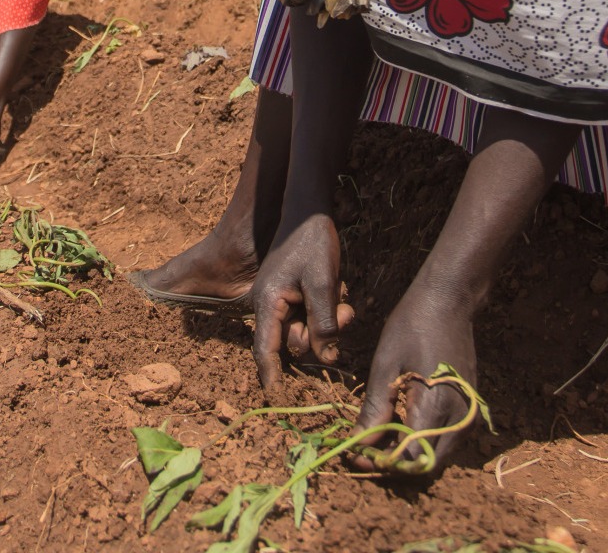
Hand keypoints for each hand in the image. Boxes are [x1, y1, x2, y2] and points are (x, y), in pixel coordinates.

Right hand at [250, 211, 346, 389]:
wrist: (310, 209)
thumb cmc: (312, 242)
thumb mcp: (322, 283)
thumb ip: (323, 322)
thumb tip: (326, 358)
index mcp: (268, 303)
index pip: (265, 349)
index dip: (271, 375)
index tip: (276, 397)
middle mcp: (271, 304)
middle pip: (294, 342)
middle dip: (319, 336)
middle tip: (343, 315)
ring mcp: (283, 298)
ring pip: (307, 328)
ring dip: (328, 322)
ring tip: (343, 300)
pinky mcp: (295, 292)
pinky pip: (313, 314)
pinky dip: (328, 310)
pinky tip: (339, 292)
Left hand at [352, 287, 479, 476]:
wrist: (449, 300)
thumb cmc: (414, 324)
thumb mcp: (386, 364)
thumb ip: (375, 409)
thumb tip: (358, 445)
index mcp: (438, 407)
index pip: (409, 459)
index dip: (380, 463)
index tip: (354, 455)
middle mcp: (460, 418)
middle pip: (425, 465)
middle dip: (392, 464)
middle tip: (362, 449)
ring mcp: (469, 415)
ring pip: (436, 456)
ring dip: (407, 455)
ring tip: (376, 438)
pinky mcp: (470, 409)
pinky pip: (445, 440)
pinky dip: (421, 442)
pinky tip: (399, 426)